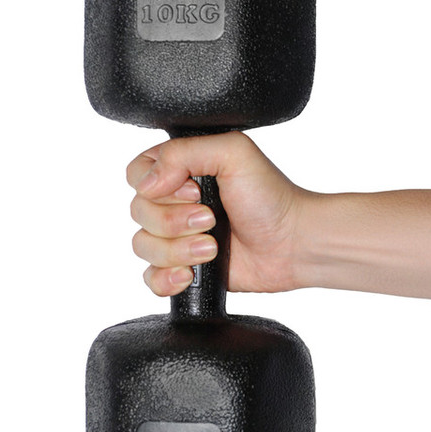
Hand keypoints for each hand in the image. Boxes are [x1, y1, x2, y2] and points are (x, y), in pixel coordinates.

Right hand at [126, 131, 308, 296]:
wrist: (294, 244)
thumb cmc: (271, 197)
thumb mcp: (233, 152)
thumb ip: (184, 152)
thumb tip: (146, 184)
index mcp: (179, 169)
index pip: (136, 174)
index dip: (156, 186)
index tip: (193, 190)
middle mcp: (173, 202)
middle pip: (138, 212)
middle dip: (173, 221)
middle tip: (210, 219)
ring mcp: (176, 237)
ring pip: (143, 247)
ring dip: (177, 250)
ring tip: (212, 248)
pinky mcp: (183, 268)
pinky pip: (151, 278)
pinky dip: (167, 279)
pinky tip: (190, 273)